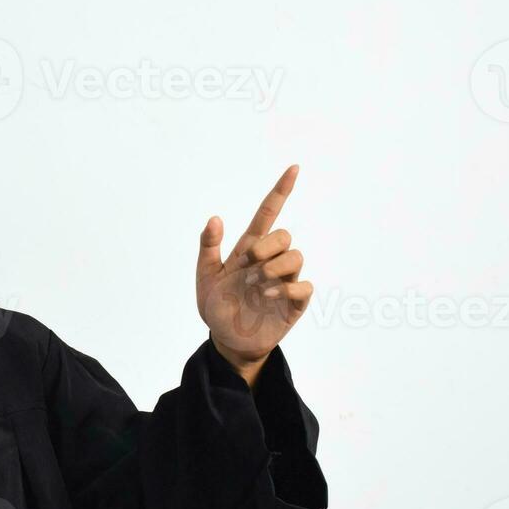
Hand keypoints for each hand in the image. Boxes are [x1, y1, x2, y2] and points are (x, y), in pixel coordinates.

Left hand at [196, 164, 312, 369]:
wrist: (226, 340)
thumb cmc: (216, 306)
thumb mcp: (205, 276)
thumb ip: (208, 247)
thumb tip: (214, 218)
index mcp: (249, 249)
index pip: (268, 213)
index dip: (280, 191)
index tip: (293, 169)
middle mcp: (270, 261)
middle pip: (284, 234)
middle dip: (268, 245)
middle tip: (248, 265)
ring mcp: (284, 280)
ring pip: (296, 256)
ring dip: (275, 268)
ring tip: (256, 286)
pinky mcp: (293, 302)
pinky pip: (304, 286)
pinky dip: (288, 289)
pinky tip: (268, 297)